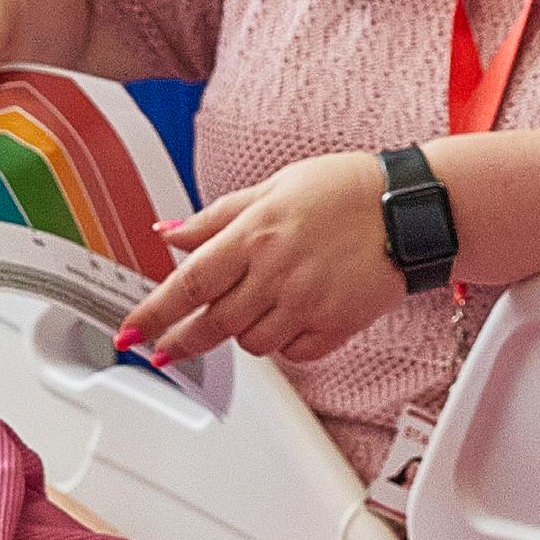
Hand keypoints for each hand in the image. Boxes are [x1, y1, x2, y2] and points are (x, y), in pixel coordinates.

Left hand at [117, 151, 406, 365]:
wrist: (410, 210)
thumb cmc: (344, 189)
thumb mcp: (275, 186)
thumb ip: (217, 216)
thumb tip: (169, 233)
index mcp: (255, 233)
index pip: (189, 283)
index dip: (153, 313)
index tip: (130, 333)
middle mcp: (276, 272)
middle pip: (212, 324)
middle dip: (184, 341)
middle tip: (168, 349)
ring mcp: (306, 303)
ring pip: (251, 344)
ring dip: (243, 332)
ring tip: (260, 306)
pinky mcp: (335, 327)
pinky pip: (293, 352)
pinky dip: (286, 341)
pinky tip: (294, 315)